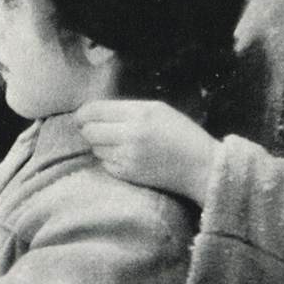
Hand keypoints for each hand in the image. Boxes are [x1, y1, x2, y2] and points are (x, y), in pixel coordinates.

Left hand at [75, 100, 218, 205]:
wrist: (202, 167)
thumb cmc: (182, 134)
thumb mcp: (158, 110)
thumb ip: (127, 109)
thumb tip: (95, 112)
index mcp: (139, 113)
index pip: (94, 110)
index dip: (83, 113)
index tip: (82, 116)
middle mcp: (130, 134)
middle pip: (89, 130)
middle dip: (88, 129)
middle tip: (96, 130)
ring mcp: (127, 156)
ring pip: (95, 148)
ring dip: (100, 145)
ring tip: (117, 144)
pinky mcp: (127, 174)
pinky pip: (105, 164)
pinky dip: (109, 160)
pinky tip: (125, 157)